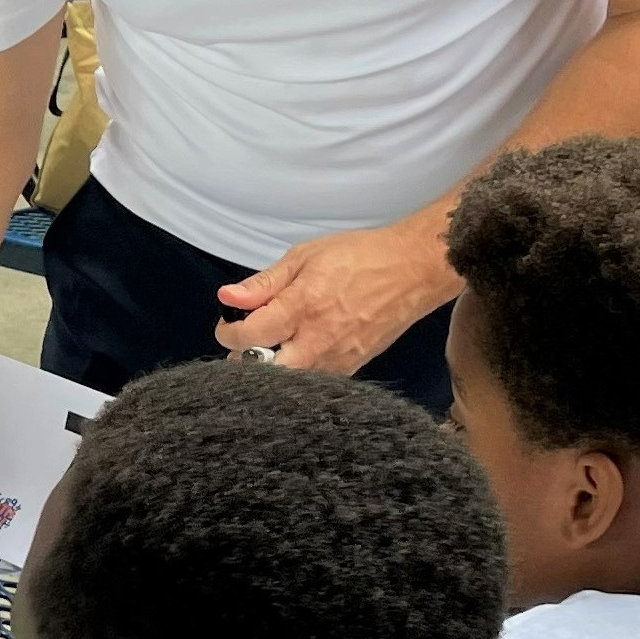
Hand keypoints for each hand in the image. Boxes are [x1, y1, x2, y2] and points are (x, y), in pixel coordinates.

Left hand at [214, 220, 457, 375]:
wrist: (412, 270)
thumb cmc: (359, 257)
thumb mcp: (303, 257)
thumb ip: (264, 283)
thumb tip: (227, 298)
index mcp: (302, 306)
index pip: (249, 337)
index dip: (228, 334)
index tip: (227, 325)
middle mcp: (318, 339)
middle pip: (266, 371)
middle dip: (245, 361)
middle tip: (244, 344)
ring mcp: (337, 358)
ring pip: (290, 381)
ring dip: (271, 368)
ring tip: (270, 346)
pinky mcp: (352, 367)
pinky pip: (314, 380)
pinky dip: (298, 371)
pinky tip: (296, 351)